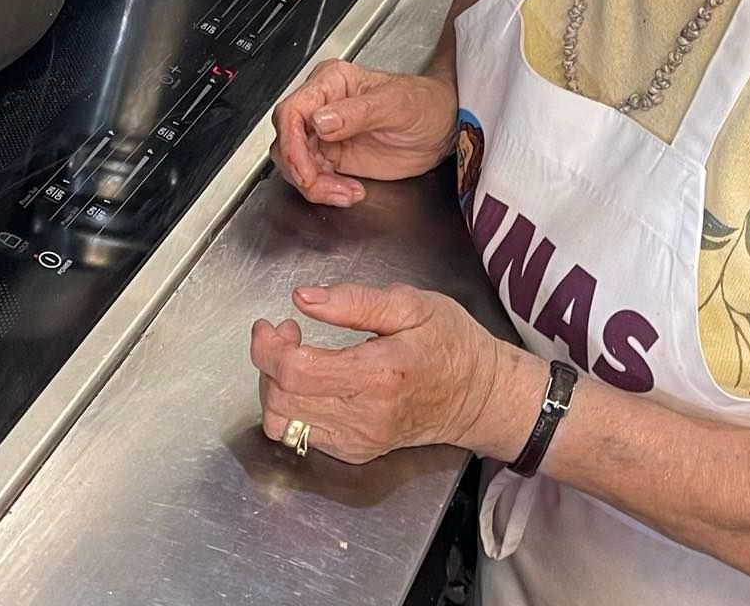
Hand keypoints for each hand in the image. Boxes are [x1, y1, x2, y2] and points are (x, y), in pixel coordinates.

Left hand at [250, 283, 519, 464]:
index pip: (295, 372)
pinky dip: (292, 406)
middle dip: (268, 363)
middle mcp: (364, 417)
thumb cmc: (451, 343)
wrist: (481, 396)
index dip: (268, 347)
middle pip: (280, 401)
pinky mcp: (357, 452)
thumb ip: (353, 301)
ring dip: (275, 387)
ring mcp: (359, 441)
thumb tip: (303, 298)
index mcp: (377, 375)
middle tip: (287, 332)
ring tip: (296, 356)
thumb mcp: (411, 303)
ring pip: (283, 425)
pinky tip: (312, 380)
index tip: (269, 324)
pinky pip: (302, 436)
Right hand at [268, 60, 457, 207]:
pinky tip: (351, 192)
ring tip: (345, 192)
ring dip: (313, 184)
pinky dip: (325, 190)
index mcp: (330, 83)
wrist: (443, 128)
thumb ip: (356, 113)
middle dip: (300, 168)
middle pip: (286, 140)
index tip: (305, 167)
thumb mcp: (394, 105)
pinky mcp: (334, 156)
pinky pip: (313, 177)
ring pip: (294, 162)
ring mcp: (325, 133)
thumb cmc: (424, 104)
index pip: (291, 111)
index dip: (291, 142)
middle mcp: (321, 106)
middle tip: (322, 186)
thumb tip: (320, 121)